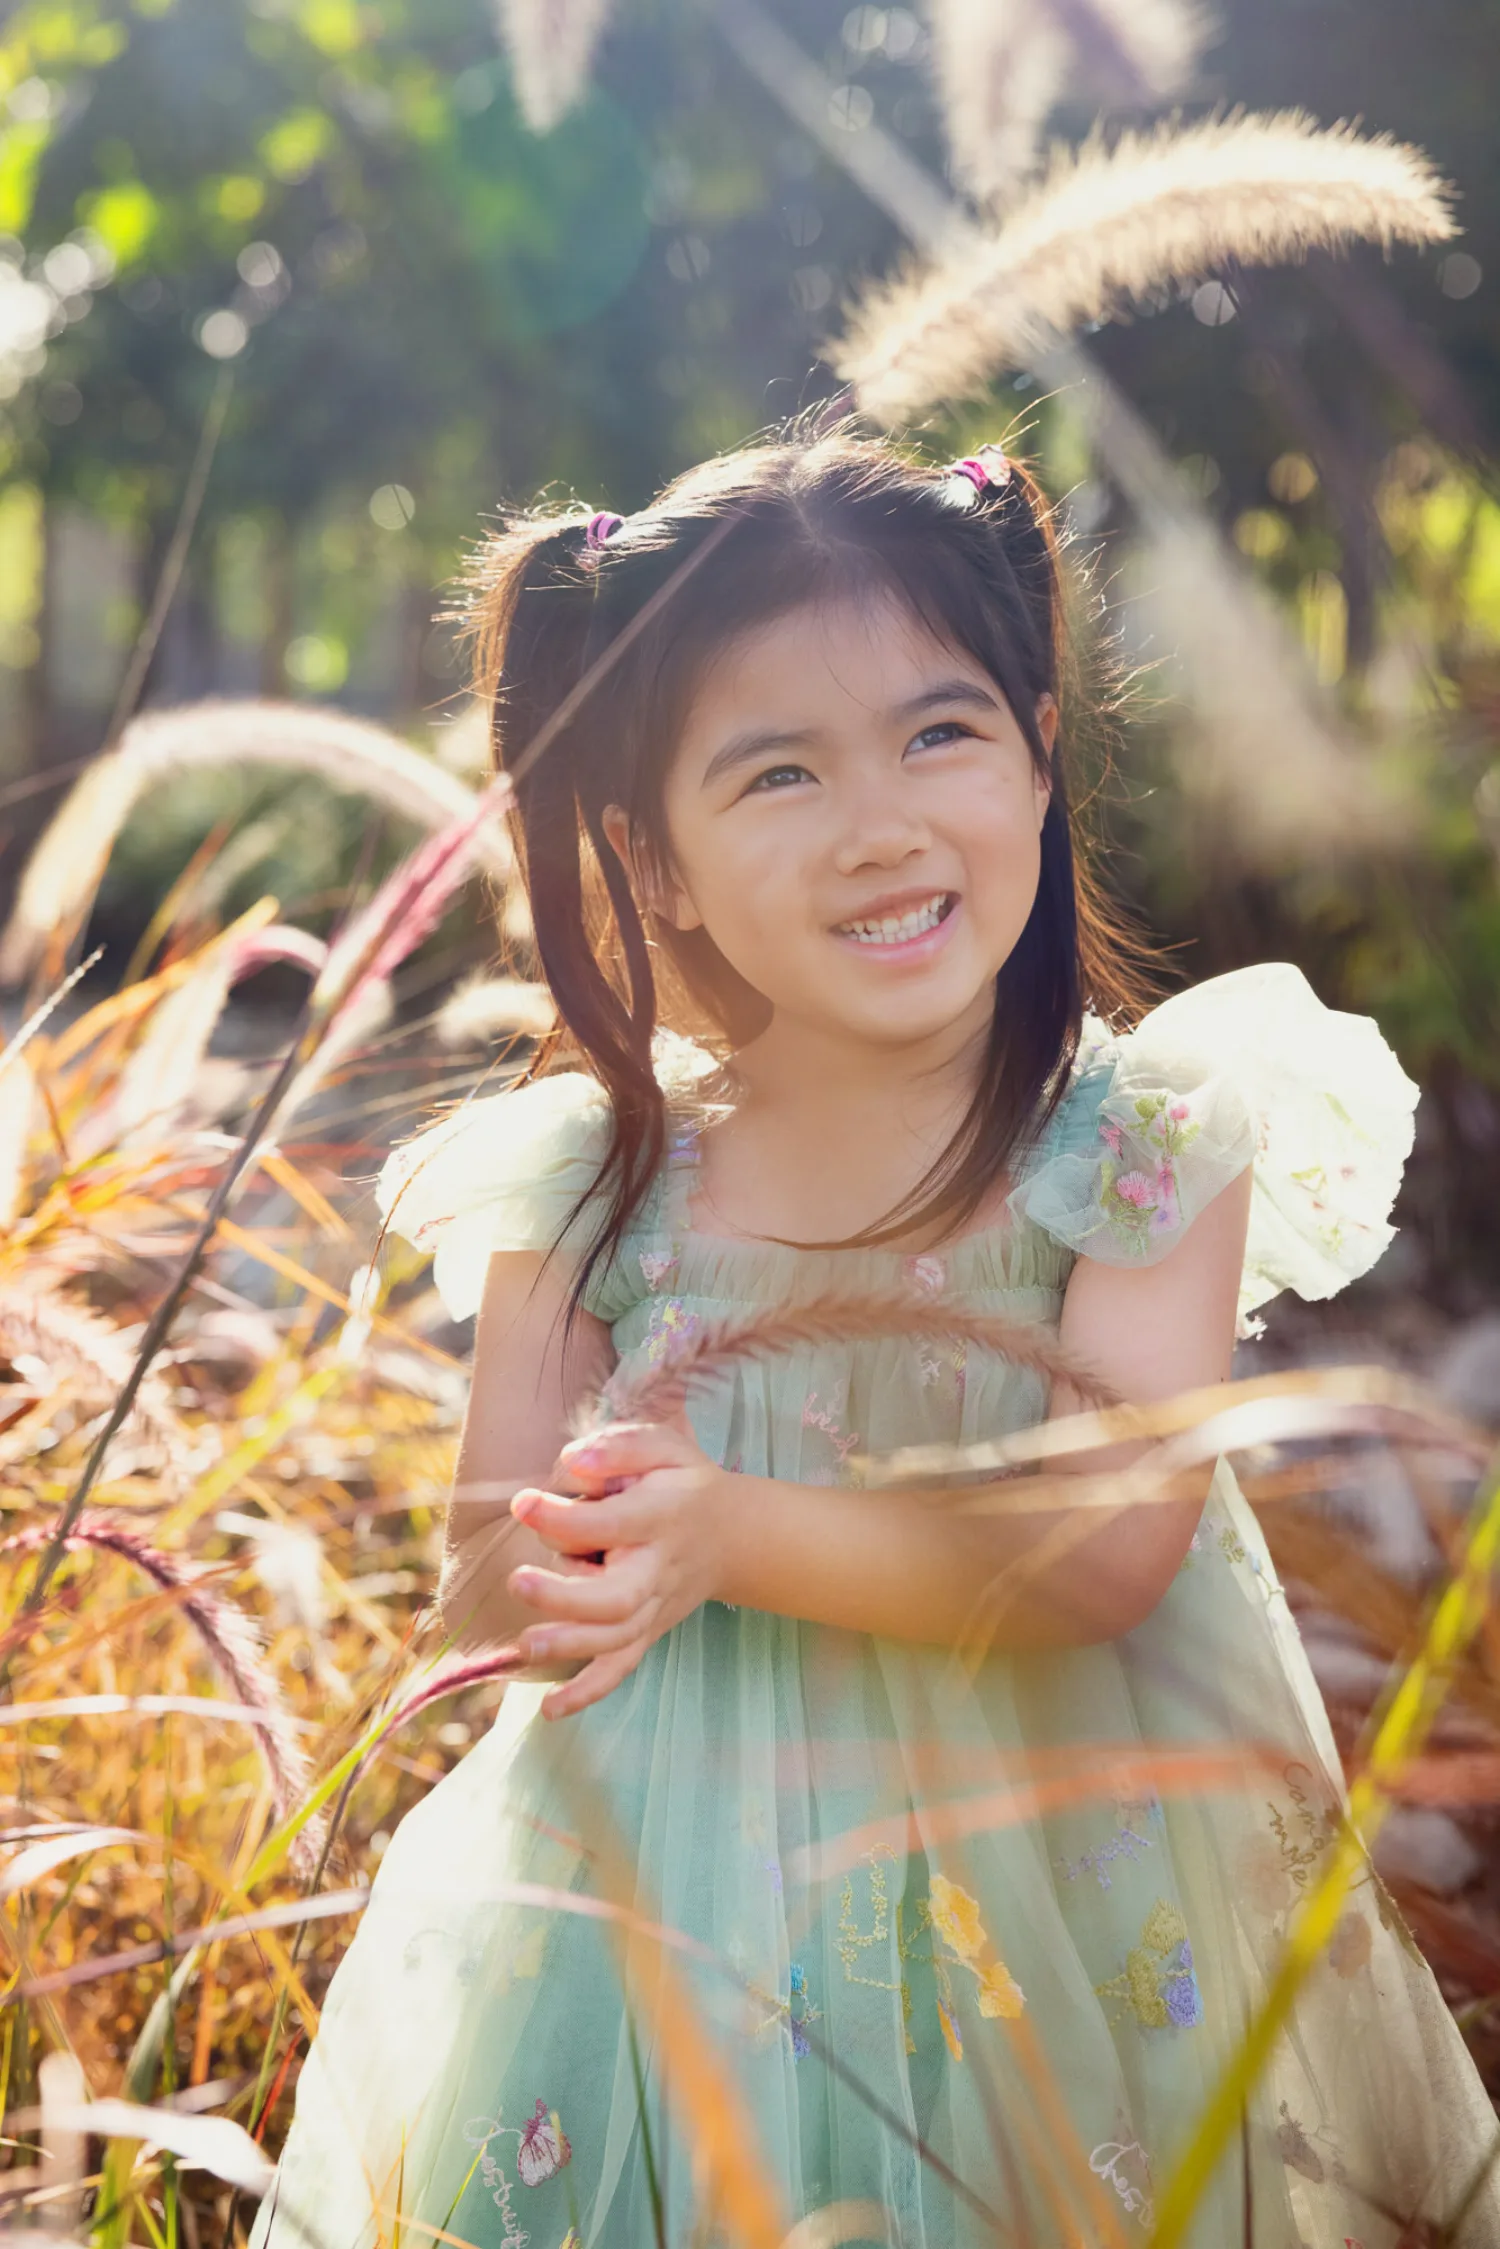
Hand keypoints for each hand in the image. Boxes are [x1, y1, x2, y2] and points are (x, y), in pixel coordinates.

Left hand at [507, 1422, 734, 1718]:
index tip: (524, 1501)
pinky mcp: (646, 1631)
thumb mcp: (665, 1447)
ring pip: (616, 1638)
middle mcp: (657, 1569)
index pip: (609, 1523)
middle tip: (520, 1581)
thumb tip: (572, 1462)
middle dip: (566, 1597)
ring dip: (571, 1644)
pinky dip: (588, 1692)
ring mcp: (653, 1607)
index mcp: (660, 1517)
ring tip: (525, 1645)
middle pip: (616, 1598)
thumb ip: (621, 1446)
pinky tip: (550, 1710)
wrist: (733, 1536)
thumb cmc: (684, 1484)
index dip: (562, 1516)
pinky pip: (620, 1668)